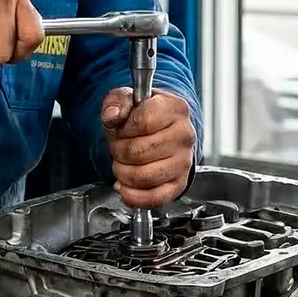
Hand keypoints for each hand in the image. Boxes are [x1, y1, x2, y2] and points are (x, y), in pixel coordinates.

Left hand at [100, 90, 195, 208]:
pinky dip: (134, 197)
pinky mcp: (179, 184)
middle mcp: (185, 135)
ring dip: (123, 173)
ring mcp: (184, 162)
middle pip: (140, 152)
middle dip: (119, 152)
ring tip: (122, 164)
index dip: (124, 129)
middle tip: (119, 147)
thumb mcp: (126, 98)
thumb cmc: (143, 114)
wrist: (160, 129)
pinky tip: (125, 187)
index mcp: (175, 108)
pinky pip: (155, 198)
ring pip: (144, 176)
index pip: (143, 122)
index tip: (122, 129)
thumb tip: (112, 116)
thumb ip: (117, 102)